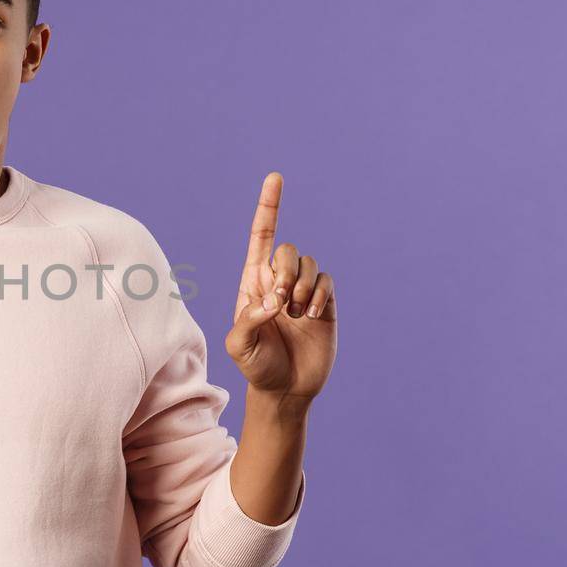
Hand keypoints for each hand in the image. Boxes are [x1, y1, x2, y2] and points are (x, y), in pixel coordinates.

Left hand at [223, 172, 336, 401]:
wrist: (285, 389)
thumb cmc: (256, 366)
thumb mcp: (239, 345)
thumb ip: (249, 318)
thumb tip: (273, 299)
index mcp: (252, 283)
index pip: (261, 236)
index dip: (268, 207)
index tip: (274, 178)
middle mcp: (278, 281)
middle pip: (286, 249)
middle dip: (285, 271)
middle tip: (281, 303)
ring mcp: (303, 291)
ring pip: (310, 263)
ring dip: (303, 287)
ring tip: (295, 314)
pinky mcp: (325, 303)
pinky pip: (327, 281)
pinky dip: (320, 295)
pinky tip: (311, 317)